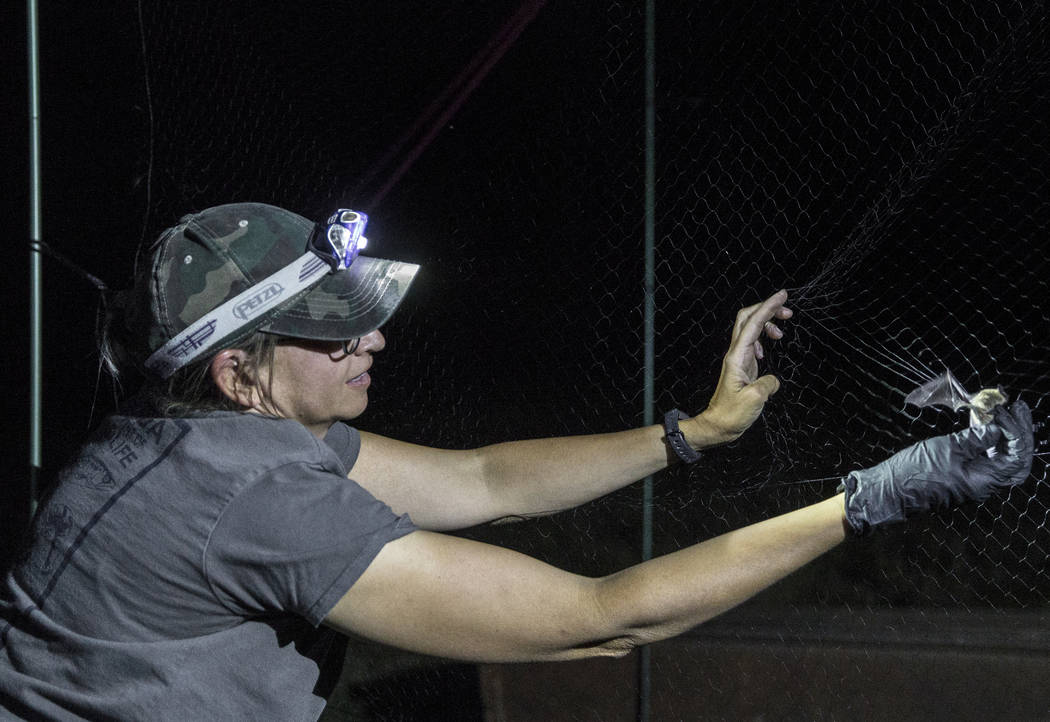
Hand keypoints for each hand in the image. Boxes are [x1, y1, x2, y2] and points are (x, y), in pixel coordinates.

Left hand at [692, 290, 791, 443]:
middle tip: (788, 311)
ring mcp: (737, 358)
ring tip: (781, 334)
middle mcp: (735, 353)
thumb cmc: (732, 414)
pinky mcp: (741, 366)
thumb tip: (772, 378)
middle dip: (766, 309)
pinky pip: (751, 343)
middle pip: (747, 319)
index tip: (783, 295)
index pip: (753, 323)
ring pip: (750, 329)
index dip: (768, 307)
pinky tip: (768, 348)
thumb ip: (768, 383)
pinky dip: (762, 338)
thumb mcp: (755, 399)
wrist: (718, 425)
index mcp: (737, 357)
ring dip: (766, 324)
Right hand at [841, 400, 1033, 534]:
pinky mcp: (961, 477)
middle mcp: (985, 485)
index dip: (1015, 430)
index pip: (1016, 455)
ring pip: (1001, 459)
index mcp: (985, 481)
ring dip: (1004, 436)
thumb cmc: (915, 472)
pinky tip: (981, 424)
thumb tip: (996, 427)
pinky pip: (984, 459)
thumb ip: (975, 438)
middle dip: (1019, 434)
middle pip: (1016, 460)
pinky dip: (988, 441)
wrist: (889, 491)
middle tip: (1017, 409)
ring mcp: (974, 482)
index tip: (1004, 410)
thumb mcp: (947, 448)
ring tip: (1000, 412)